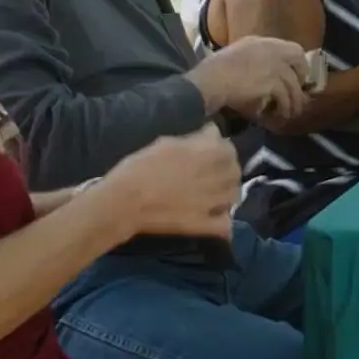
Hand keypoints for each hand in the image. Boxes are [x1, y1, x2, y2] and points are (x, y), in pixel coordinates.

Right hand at [95, 125, 244, 239]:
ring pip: (234, 195)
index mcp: (207, 152)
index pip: (227, 146)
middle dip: (227, 167)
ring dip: (228, 191)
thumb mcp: (166, 143)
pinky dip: (224, 221)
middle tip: (213, 170)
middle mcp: (215, 176)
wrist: (123, 201)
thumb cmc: (139, 167)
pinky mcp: (202, 224)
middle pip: (234, 169)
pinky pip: (225, 224)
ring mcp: (211, 202)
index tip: (209, 147)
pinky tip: (216, 217)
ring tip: (216, 192)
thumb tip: (210, 133)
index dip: (219, 146)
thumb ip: (193, 140)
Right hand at [187, 37, 309, 119]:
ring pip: (294, 84)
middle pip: (299, 59)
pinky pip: (285, 98)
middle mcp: (270, 48)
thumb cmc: (212, 72)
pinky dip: (283, 109)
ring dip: (293, 101)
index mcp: (259, 41)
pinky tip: (278, 116)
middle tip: (298, 91)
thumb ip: (250, 60)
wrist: (209, 82)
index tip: (294, 76)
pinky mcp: (273, 82)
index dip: (295, 64)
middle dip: (302, 76)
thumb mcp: (233, 57)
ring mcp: (273, 65)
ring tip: (289, 113)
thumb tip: (261, 77)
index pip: (289, 48)